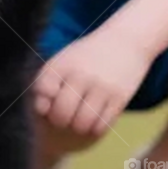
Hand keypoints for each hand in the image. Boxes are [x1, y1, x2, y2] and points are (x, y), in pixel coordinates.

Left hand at [31, 29, 152, 136]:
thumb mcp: (64, 60)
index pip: (42, 91)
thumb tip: (41, 111)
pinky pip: (101, 125)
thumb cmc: (88, 55)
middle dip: (60, 122)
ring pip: (82, 124)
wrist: (126, 40)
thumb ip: (48, 82)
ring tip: (80, 121)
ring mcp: (101, 87)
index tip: (50, 104)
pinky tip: (95, 120)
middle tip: (65, 118)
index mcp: (62, 64)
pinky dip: (95, 128)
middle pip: (61, 114)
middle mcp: (80, 75)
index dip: (42, 104)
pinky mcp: (119, 97)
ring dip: (78, 128)